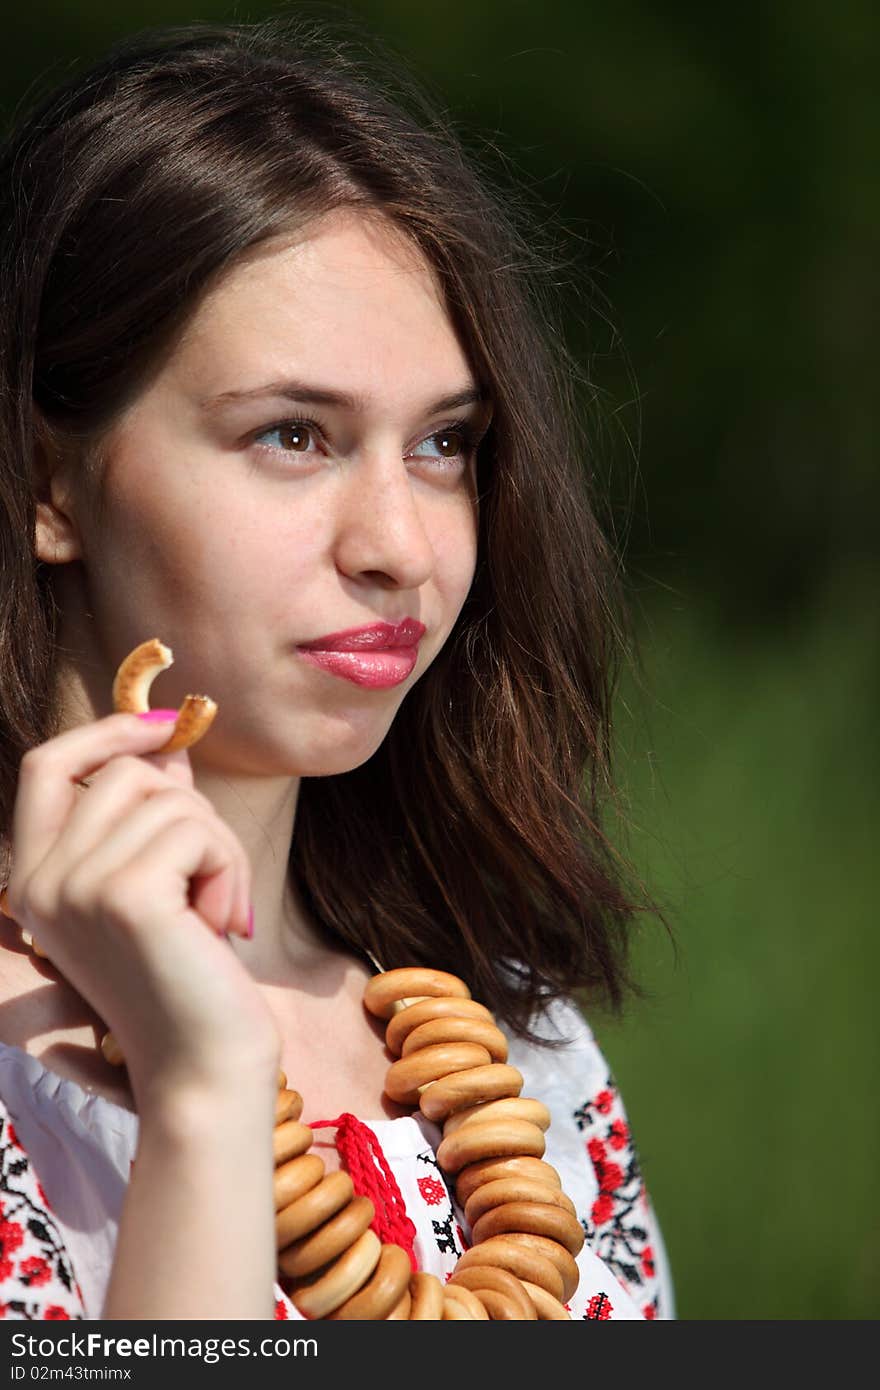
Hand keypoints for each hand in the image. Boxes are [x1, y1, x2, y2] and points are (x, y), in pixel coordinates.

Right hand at [6, 712, 279, 1109]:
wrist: (204, 1070)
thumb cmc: (189, 978)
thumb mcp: (158, 883)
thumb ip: (151, 812)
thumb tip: (166, 742)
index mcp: (33, 880)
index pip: (45, 766)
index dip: (104, 732)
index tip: (163, 729)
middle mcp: (39, 882)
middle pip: (125, 772)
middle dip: (191, 809)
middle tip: (211, 880)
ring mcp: (75, 888)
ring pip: (171, 797)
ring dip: (219, 847)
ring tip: (215, 913)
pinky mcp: (125, 896)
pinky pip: (198, 830)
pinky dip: (230, 868)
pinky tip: (224, 924)